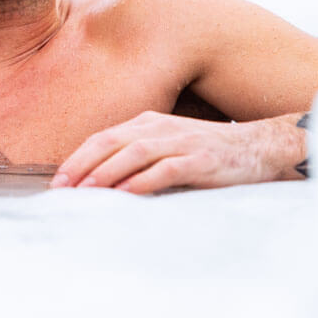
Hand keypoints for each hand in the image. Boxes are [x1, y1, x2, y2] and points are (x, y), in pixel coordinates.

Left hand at [50, 111, 304, 193]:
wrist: (259, 147)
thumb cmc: (208, 151)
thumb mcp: (169, 146)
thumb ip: (139, 158)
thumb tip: (102, 184)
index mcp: (148, 123)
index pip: (103, 138)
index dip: (78, 158)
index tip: (58, 182)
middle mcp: (161, 128)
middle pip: (111, 142)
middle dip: (83, 166)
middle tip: (62, 189)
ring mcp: (182, 142)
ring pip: (135, 153)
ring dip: (107, 173)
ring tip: (87, 192)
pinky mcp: (203, 160)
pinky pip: (168, 169)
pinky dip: (145, 181)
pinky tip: (128, 195)